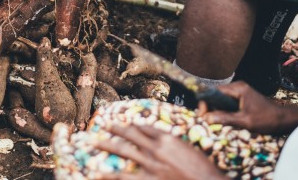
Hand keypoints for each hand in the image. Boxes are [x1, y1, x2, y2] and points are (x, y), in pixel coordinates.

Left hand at [93, 124, 225, 179]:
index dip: (133, 124)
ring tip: (93, 141)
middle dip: (115, 129)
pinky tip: (98, 174)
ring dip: (107, 145)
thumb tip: (167, 142)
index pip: (146, 127)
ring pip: (124, 152)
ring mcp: (151, 166)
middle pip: (131, 135)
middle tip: (103, 124)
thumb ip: (176, 145)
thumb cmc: (204, 171)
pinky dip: (110, 176)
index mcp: (169, 139)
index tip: (125, 122)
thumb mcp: (192, 151)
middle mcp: (157, 149)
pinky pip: (125, 177)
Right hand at [199, 81, 296, 133]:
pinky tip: (225, 119)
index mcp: (238, 88)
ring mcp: (240, 91)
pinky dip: (224, 110)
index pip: (214, 92)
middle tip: (207, 120)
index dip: (205, 103)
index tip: (202, 115)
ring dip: (217, 109)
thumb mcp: (245, 121)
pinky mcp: (242, 97)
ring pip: (222, 99)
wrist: (283, 119)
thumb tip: (206, 118)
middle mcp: (238, 86)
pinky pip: (228, 102)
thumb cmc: (266, 119)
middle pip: (216, 94)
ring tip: (215, 120)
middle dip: (210, 107)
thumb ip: (225, 118)